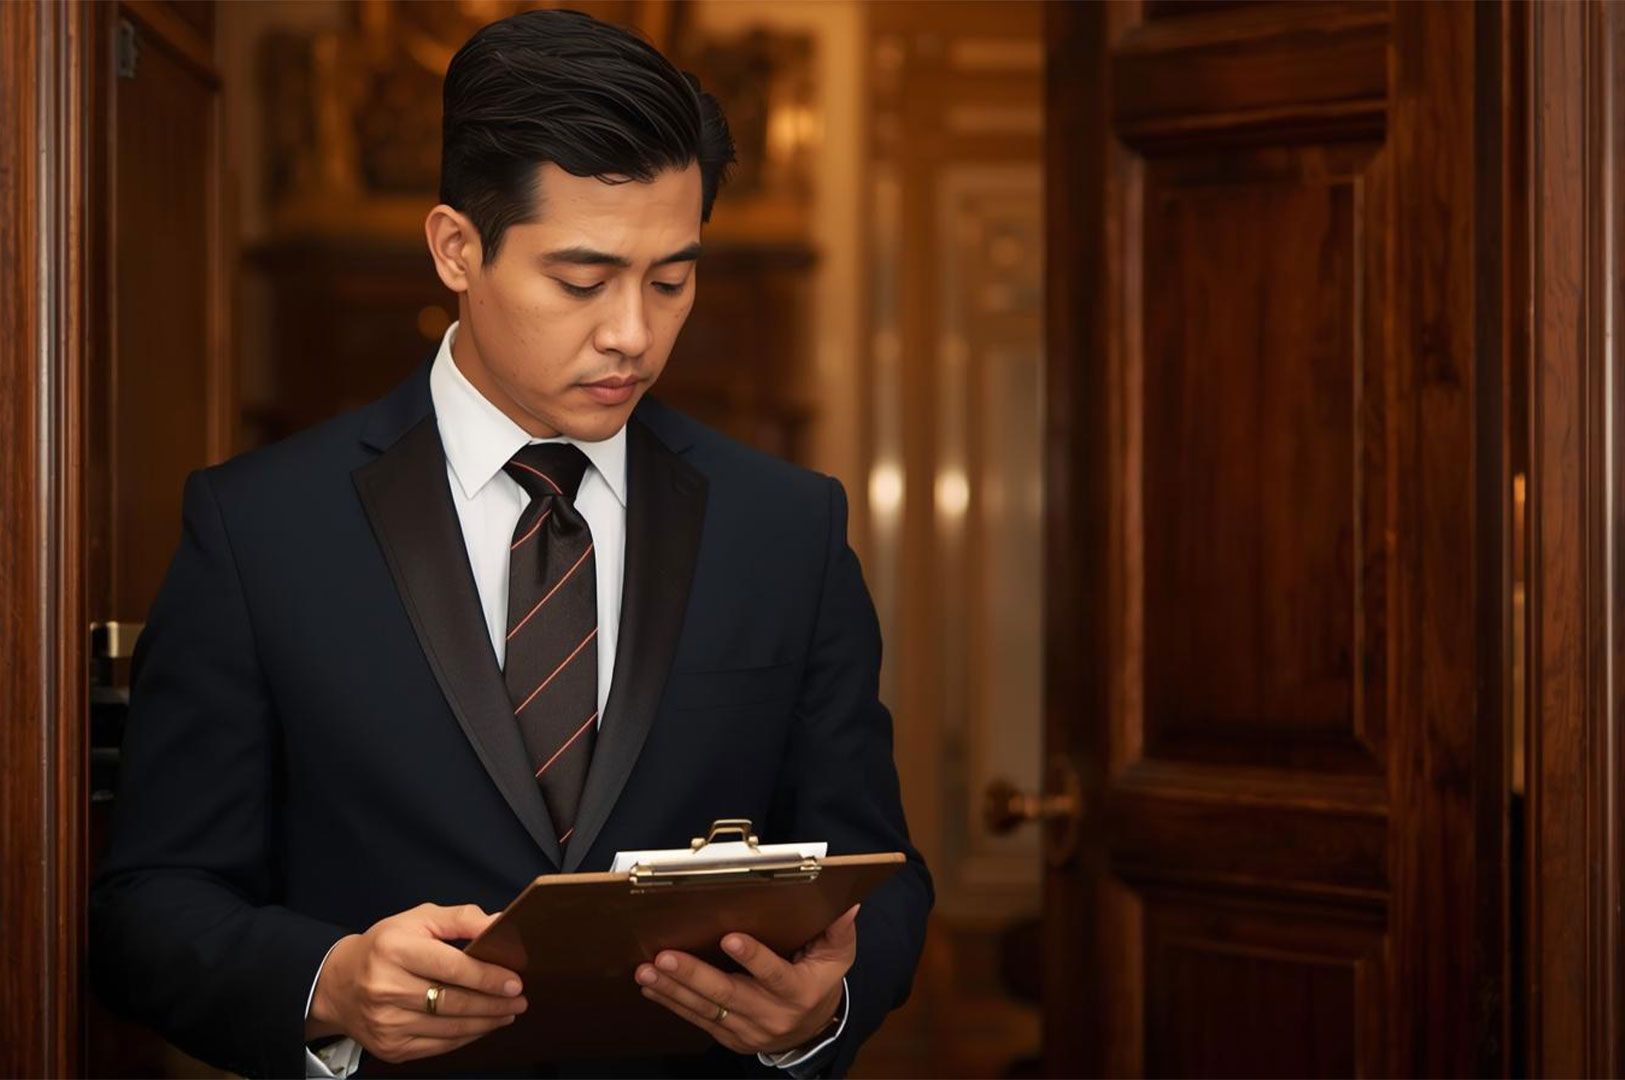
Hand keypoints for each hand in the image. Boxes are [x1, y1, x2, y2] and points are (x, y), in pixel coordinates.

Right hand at [307, 903, 527, 1063]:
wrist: (339, 985)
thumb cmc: (386, 946)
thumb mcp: (418, 919)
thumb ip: (460, 918)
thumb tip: (499, 923)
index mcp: (395, 949)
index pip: (451, 967)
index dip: (487, 976)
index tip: (515, 981)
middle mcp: (386, 988)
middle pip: (453, 1001)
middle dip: (493, 1002)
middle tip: (519, 999)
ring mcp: (386, 1022)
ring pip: (449, 1027)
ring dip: (486, 1022)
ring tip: (508, 1012)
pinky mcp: (390, 1047)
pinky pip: (439, 1045)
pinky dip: (466, 1036)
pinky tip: (483, 1025)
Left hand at [634, 903, 858, 1055]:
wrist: (814, 1030)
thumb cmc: (820, 981)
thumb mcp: (838, 956)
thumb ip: (839, 930)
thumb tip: (846, 903)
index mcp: (799, 991)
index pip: (774, 974)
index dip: (753, 957)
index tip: (729, 937)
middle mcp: (772, 1015)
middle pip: (729, 994)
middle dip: (693, 975)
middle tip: (665, 956)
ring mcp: (748, 1030)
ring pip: (707, 1008)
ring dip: (674, 989)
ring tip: (648, 969)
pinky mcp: (730, 1037)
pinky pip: (698, 1020)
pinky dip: (672, 1003)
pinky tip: (652, 986)